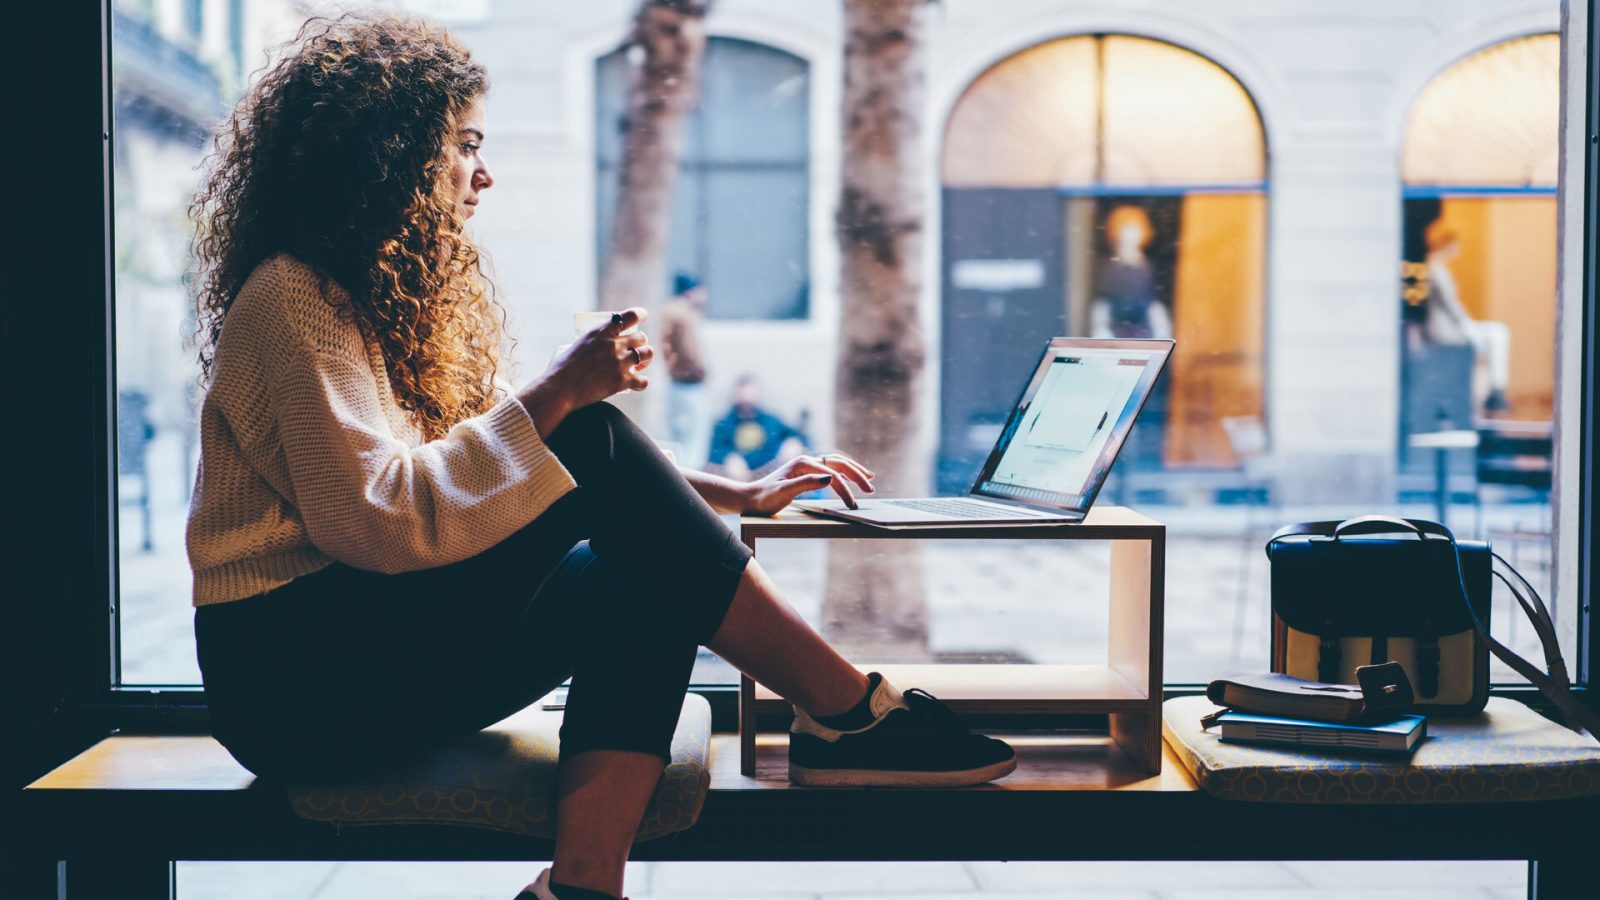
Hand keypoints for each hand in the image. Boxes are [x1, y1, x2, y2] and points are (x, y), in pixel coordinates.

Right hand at [522, 308, 652, 428]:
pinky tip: (635, 384)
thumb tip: (594, 345)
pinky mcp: (622, 382)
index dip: (640, 315)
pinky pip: (644, 381)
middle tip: (634, 352)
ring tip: (637, 366)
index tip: (643, 318)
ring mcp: (619, 362)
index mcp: (601, 332)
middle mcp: (613, 344)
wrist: (558, 390)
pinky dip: (641, 383)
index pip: (631, 316)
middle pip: (642, 337)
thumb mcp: (575, 346)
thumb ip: (590, 342)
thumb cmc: (560, 369)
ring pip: (648, 354)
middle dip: (640, 344)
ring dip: (645, 360)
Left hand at [742, 452, 876, 515]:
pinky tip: (851, 478)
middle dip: (857, 475)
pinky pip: (831, 469)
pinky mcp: (806, 473)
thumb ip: (806, 484)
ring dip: (853, 471)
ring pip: (837, 464)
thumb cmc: (764, 498)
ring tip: (869, 479)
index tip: (853, 506)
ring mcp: (807, 466)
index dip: (845, 490)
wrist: (749, 499)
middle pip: (839, 464)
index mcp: (803, 463)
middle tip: (870, 488)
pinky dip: (844, 473)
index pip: (832, 475)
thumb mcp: (783, 492)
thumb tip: (831, 478)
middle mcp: (807, 461)